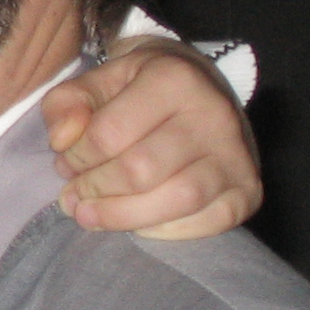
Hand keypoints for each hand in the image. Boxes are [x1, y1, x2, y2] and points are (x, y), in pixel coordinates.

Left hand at [41, 37, 260, 239]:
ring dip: (121, 216)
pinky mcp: (248, 191)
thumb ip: (65, 105)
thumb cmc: (137, 88)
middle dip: (94, 189)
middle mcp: (213, 115)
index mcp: (173, 79)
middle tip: (73, 195)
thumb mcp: (96, 80)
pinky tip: (135, 220)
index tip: (64, 163)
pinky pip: (202, 224)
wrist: (197, 88)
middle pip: (140, 171)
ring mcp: (237, 156)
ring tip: (90, 214)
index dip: (75, 157)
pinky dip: (160, 230)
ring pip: (175, 201)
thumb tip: (62, 141)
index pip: (109, 134)